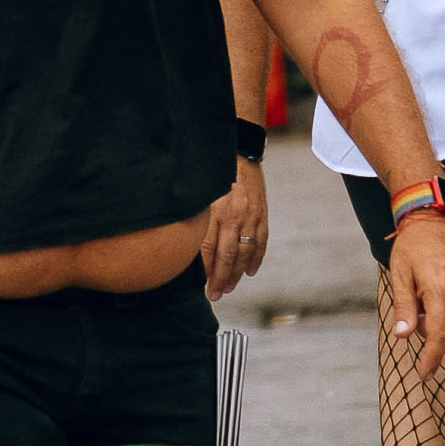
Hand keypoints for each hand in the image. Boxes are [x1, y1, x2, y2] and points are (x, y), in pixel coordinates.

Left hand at [200, 159, 267, 299]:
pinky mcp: (262, 213)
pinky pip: (261, 241)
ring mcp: (250, 216)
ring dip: (237, 274)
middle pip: (226, 257)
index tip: (203, 287)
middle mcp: (233, 216)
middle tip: (215, 295)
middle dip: (220, 279)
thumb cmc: (213, 174)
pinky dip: (257, 258)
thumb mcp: (197, 194)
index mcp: (213, 212)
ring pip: (244, 253)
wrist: (239, 151)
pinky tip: (251, 272)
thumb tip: (182, 243)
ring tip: (229, 287)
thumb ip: (193, 218)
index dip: (206, 272)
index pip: (207, 251)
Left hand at [385, 212, 444, 378]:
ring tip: (427, 303)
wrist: (435, 220)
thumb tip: (402, 336)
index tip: (424, 375)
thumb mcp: (400, 275)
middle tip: (414, 312)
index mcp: (440, 291)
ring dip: (444, 328)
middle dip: (431, 336)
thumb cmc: (413, 247)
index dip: (431, 359)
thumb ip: (403, 307)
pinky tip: (441, 303)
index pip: (439, 336)